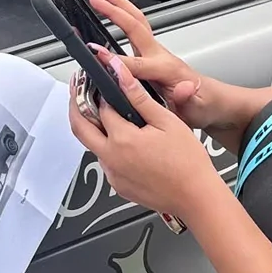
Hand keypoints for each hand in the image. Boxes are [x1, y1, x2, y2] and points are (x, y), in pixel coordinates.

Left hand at [69, 49, 213, 216]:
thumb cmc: (188, 163)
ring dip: (93, 129)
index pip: (100, 108)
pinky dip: (108, 148)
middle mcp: (111, 159)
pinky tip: (125, 142)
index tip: (98, 83)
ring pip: (92, 146)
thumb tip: (120, 74)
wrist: (197, 198)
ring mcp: (113, 175)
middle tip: (77, 92)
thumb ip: (139, 96)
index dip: (99, 93)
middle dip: (74, 107)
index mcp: (122, 140)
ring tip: (106, 115)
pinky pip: (106, 163)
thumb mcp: (166, 121)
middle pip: (79, 128)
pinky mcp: (118, 187)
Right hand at [79, 0, 215, 129]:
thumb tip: (184, 88)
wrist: (213, 100)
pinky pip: (133, 23)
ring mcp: (154, 49)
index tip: (95, 51)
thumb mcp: (194, 110)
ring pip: (134, 19)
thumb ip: (186, 99)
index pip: (135, 63)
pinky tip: (108, 0)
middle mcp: (158, 54)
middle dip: (113, 10)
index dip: (114, 59)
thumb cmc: (201, 106)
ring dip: (115, 1)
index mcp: (165, 69)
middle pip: (135, 26)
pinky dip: (120, 8)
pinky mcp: (150, 49)